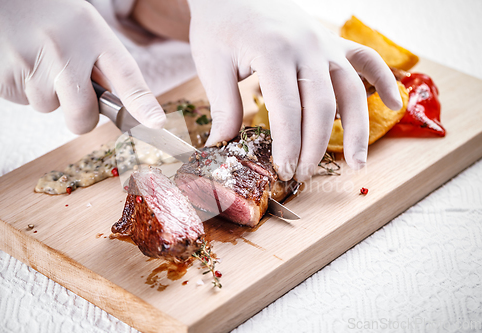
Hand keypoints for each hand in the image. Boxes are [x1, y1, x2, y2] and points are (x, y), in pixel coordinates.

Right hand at [0, 0, 165, 133]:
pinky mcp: (5, 76)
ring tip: (35, 58)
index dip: (142, 103)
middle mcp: (65, 48)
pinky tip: (18, 61)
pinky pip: (23, 100)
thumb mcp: (81, 25)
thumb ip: (100, 61)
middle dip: (82, 118)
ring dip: (46, 94)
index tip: (156, 123)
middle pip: (84, 113)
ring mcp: (33, 63)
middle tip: (72, 95)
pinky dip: (22, 88)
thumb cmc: (42, 12)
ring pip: (50, 107)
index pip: (126, 75)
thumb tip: (116, 102)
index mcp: (91, 32)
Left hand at [187, 0, 401, 180]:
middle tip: (304, 175)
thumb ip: (223, 107)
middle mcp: (307, 47)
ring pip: (351, 89)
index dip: (287, 145)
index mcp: (273, 51)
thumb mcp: (212, 65)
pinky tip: (392, 103)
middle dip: (314, 146)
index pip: (287, 110)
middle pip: (322, 106)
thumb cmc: (220, 27)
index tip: (284, 171)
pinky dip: (384, 80)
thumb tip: (221, 146)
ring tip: (357, 163)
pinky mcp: (332, 41)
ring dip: (357, 129)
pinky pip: (366, 59)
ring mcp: (325, 42)